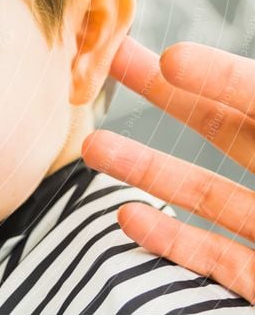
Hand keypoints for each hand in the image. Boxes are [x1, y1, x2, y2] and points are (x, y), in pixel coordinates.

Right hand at [82, 36, 254, 303]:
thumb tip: (197, 67)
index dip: (213, 73)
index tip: (164, 56)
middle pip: (222, 127)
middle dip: (160, 92)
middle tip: (110, 61)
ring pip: (207, 192)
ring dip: (145, 168)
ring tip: (92, 147)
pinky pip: (217, 258)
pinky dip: (171, 239)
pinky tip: (129, 218)